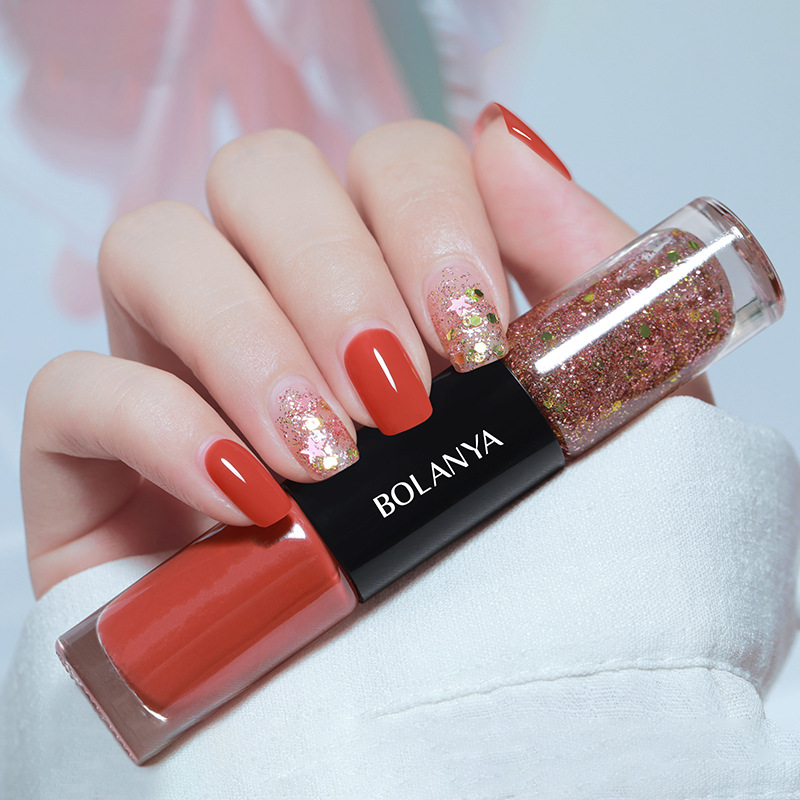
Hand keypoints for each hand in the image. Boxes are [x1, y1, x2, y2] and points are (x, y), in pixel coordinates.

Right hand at [21, 105, 711, 596]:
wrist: (439, 721)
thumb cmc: (527, 565)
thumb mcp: (597, 419)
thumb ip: (582, 274)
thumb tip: (508, 144)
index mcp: (390, 274)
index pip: (388, 162)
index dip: (428, 217)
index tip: (473, 341)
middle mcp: (279, 299)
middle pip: (261, 176)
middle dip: (334, 275)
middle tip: (395, 401)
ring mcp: (180, 365)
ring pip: (153, 246)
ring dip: (245, 337)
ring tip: (320, 453)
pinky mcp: (98, 457)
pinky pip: (73, 387)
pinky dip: (156, 424)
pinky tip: (244, 500)